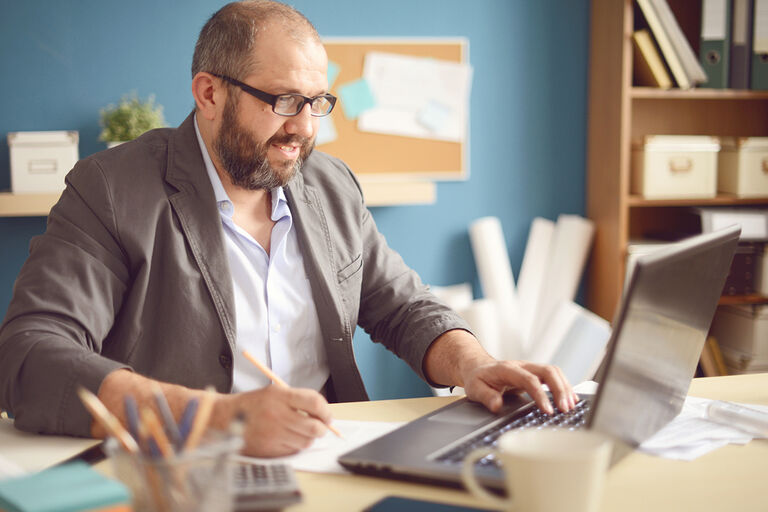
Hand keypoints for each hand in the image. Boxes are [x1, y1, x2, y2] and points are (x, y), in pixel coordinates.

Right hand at [216, 385, 332, 456]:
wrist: (226, 418)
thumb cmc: (252, 404)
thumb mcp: (274, 392)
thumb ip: (298, 400)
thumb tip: (322, 413)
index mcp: (280, 396)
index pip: (314, 402)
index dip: (326, 411)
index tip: (327, 416)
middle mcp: (277, 415)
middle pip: (314, 427)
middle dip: (322, 428)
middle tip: (320, 426)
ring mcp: (273, 434)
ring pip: (306, 441)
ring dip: (308, 437)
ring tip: (299, 431)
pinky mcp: (270, 449)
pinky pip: (293, 450)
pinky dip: (295, 445)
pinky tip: (287, 437)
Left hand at [463, 360, 577, 415]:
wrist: (478, 367)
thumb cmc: (478, 378)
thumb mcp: (474, 388)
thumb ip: (486, 396)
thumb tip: (497, 405)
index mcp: (508, 369)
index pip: (529, 379)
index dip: (540, 395)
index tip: (548, 411)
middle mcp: (522, 366)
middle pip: (548, 371)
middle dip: (559, 389)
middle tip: (565, 409)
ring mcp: (530, 368)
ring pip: (554, 372)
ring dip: (565, 388)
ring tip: (571, 406)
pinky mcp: (535, 373)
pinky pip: (554, 376)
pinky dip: (564, 386)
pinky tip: (570, 399)